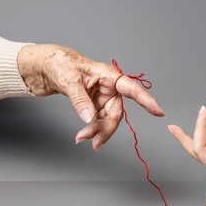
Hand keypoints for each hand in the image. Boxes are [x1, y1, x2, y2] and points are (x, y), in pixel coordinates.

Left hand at [17, 44, 163, 150]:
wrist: (47, 67)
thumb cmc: (60, 63)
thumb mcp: (68, 80)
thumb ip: (80, 100)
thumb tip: (89, 117)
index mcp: (108, 75)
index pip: (131, 89)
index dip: (146, 101)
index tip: (159, 112)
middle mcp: (109, 87)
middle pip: (117, 112)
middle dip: (107, 128)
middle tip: (95, 142)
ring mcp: (103, 96)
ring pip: (108, 120)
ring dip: (97, 132)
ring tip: (81, 138)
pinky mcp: (96, 104)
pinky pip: (99, 121)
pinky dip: (92, 129)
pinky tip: (83, 135)